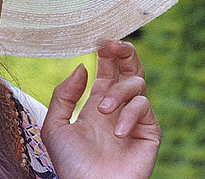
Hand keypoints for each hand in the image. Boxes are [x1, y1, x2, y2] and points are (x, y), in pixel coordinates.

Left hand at [41, 41, 160, 178]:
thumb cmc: (70, 164)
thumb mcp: (55, 126)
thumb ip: (64, 95)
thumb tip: (82, 67)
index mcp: (97, 103)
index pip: (108, 70)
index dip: (106, 53)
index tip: (99, 40)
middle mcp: (118, 107)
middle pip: (130, 68)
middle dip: (124, 52)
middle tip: (112, 46)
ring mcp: (135, 118)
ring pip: (137, 84)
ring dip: (118, 92)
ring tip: (102, 110)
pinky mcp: (149, 132)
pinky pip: (145, 108)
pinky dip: (130, 114)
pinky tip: (117, 132)